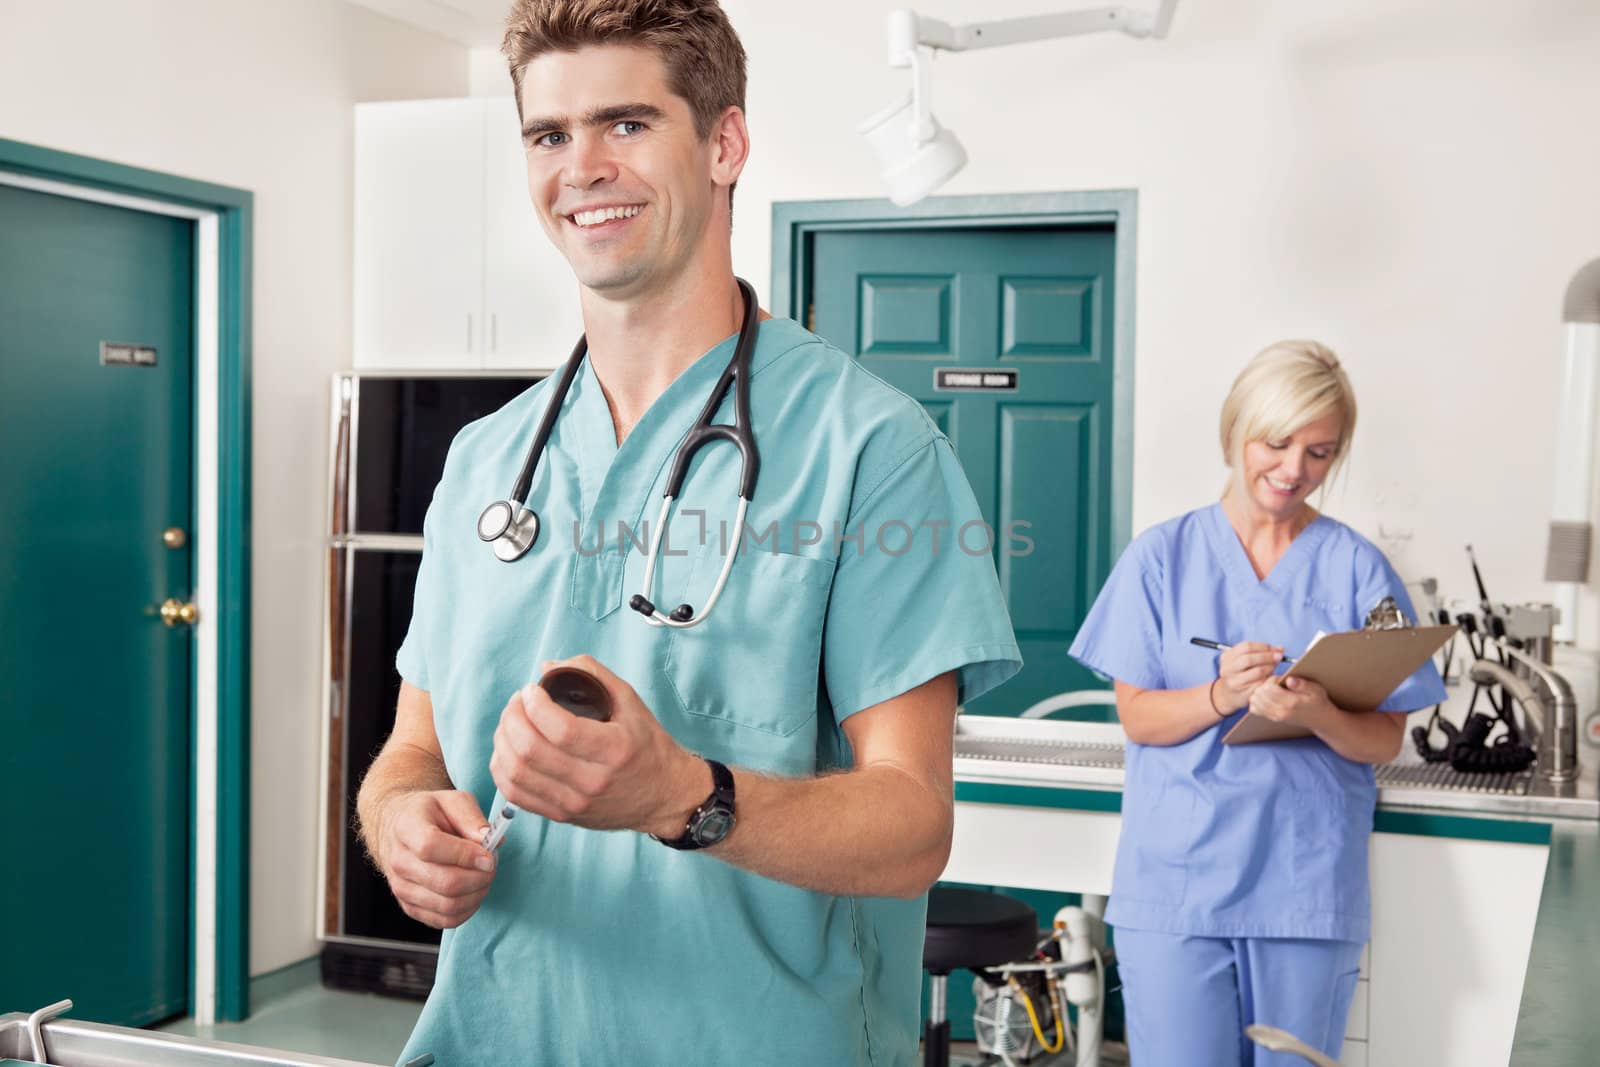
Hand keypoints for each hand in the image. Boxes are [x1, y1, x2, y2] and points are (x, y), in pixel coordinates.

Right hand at [373, 790, 495, 928]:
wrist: (400, 831)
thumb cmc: (431, 814)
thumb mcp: (452, 800)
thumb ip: (471, 817)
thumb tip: (490, 839)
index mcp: (406, 827)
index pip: (431, 847)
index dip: (465, 855)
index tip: (489, 855)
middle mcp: (399, 861)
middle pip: (445, 882)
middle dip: (480, 877)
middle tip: (492, 865)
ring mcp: (401, 887)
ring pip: (448, 905)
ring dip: (477, 894)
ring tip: (484, 877)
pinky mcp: (409, 907)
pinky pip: (445, 920)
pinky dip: (468, 910)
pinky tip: (474, 892)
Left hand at [490, 655, 705, 838]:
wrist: (663, 796)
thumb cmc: (648, 746)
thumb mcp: (632, 702)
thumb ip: (593, 675)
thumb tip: (548, 667)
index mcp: (614, 750)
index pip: (560, 729)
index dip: (535, 704)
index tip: (532, 689)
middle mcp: (593, 781)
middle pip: (531, 751)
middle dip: (513, 717)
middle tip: (518, 701)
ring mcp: (574, 803)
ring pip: (516, 773)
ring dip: (503, 740)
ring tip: (511, 722)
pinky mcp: (561, 816)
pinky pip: (515, 795)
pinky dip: (502, 768)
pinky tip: (508, 749)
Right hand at [1215, 641, 1282, 710]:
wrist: (1229, 694)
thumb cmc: (1241, 673)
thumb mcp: (1245, 660)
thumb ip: (1261, 652)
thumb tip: (1280, 648)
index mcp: (1227, 656)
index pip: (1246, 646)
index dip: (1263, 646)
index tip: (1275, 649)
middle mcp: (1228, 668)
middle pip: (1250, 658)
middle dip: (1267, 656)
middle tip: (1279, 656)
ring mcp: (1234, 681)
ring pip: (1257, 671)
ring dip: (1270, 667)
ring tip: (1275, 667)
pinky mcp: (1243, 692)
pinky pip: (1261, 683)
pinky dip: (1268, 678)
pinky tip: (1271, 676)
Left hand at [1248, 675, 1333, 727]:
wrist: (1319, 718)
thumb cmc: (1317, 701)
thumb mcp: (1316, 690)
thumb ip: (1302, 684)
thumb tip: (1289, 680)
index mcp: (1291, 703)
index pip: (1269, 688)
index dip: (1272, 679)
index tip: (1280, 678)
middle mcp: (1280, 711)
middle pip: (1259, 694)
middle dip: (1264, 684)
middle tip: (1275, 683)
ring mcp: (1274, 716)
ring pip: (1254, 701)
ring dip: (1259, 692)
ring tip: (1271, 689)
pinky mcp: (1271, 718)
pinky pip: (1254, 709)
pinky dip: (1257, 700)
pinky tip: (1266, 696)